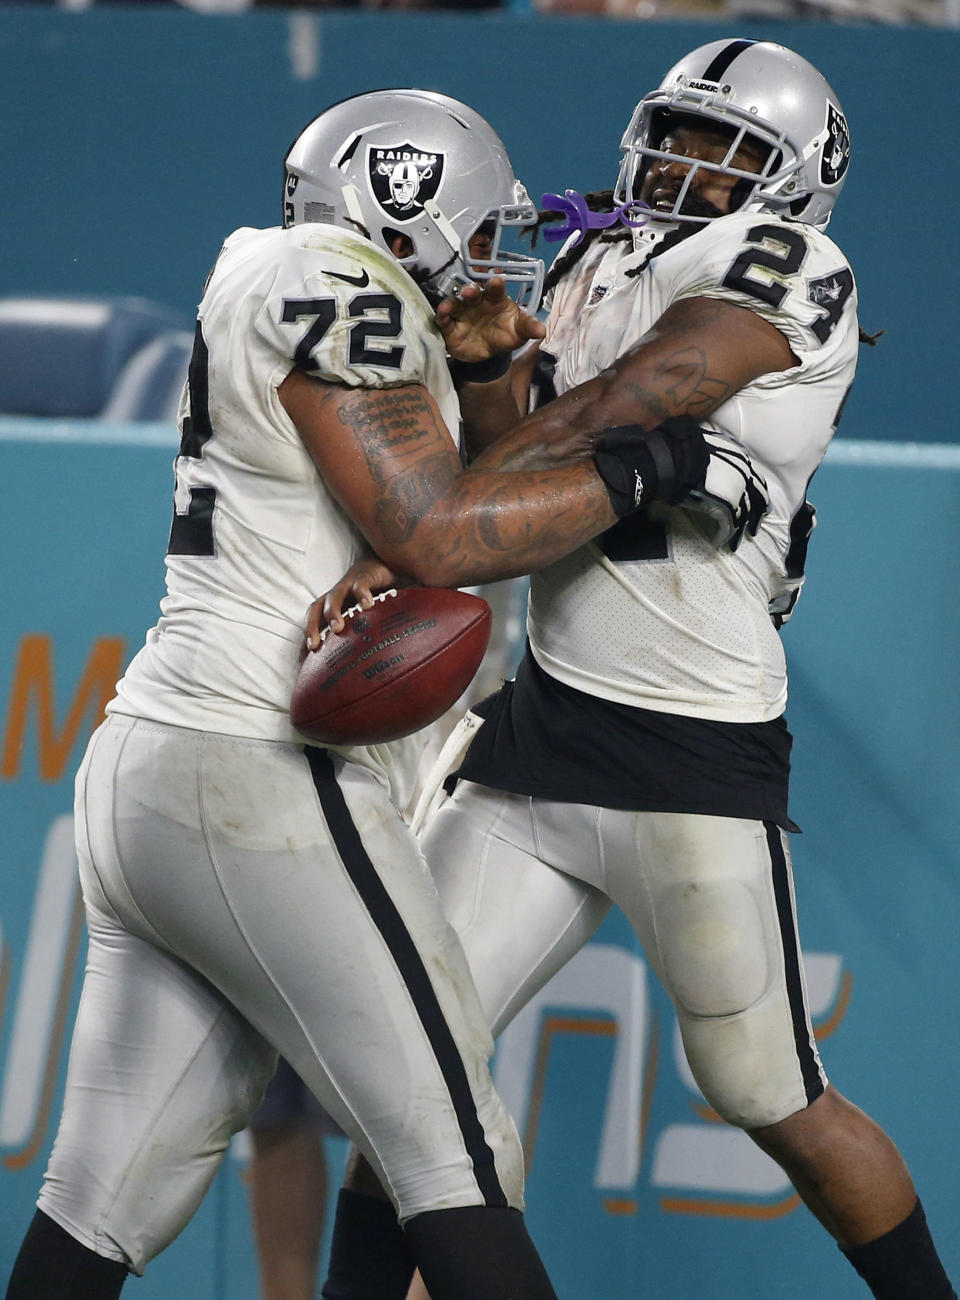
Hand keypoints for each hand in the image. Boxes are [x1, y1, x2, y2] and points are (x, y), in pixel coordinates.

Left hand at [304, 557, 404, 650]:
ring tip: (338, 627)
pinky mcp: (365, 576)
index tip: (305, 658)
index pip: (314, 621)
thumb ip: (361, 634)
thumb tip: (363, 663)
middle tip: (314, 646)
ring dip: (332, 612)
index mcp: (335, 605)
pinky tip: (367, 605)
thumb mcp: (366, 616)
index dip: (308, 637)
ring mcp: (350, 585)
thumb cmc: (376, 594)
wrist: (388, 561)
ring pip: (334, 596)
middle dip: (311, 627)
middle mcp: (338, 595)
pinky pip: (361, 584)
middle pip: (316, 609)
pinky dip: (361, 594)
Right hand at [435, 276, 544, 362]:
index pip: (496, 289)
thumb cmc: (506, 334)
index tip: (496, 281)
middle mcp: (477, 302)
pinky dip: (441, 316)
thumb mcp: (519, 332)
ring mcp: (462, 313)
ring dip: (452, 303)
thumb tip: (542, 331)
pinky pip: (444, 319)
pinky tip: (441, 314)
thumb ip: (528, 328)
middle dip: (470, 291)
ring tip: (449, 306)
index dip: (495, 285)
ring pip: (455, 303)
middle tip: (469, 292)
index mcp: (495, 299)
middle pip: (473, 293)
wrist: (489, 354)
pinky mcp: (451, 326)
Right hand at [684, 432, 769, 550]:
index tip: (761, 503)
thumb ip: (718, 456)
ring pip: (744, 516)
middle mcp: (744, 475)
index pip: (757, 479)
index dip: (759, 493)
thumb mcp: (710, 446)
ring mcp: (736, 492)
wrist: (679, 458)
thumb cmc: (688, 449)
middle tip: (755, 527)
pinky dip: (724, 536)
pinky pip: (728, 526)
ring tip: (735, 543)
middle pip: (758, 500)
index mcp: (741, 459)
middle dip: (758, 515)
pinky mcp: (725, 507)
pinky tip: (718, 543)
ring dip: (740, 532)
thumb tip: (712, 464)